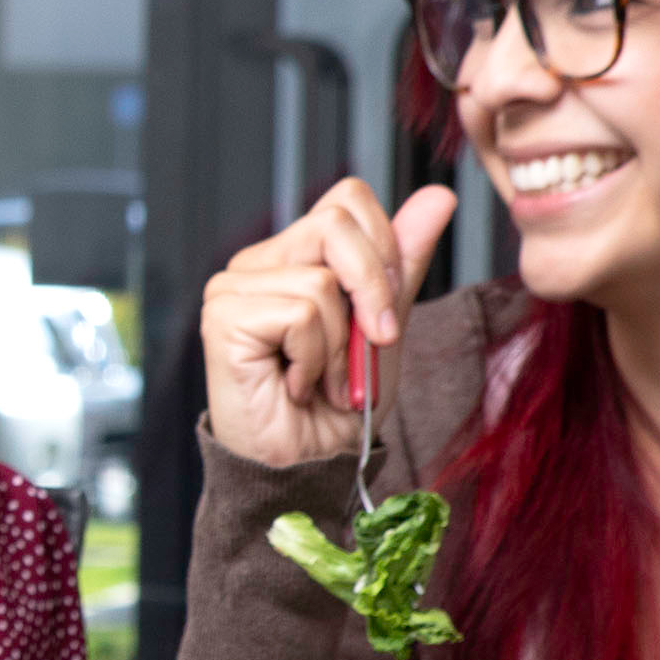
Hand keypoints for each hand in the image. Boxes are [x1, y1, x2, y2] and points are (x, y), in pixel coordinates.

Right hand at [201, 178, 457, 470]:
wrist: (312, 462)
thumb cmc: (340, 402)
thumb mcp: (385, 324)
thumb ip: (401, 261)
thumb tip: (436, 197)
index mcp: (292, 255)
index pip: (345, 201)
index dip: (383, 247)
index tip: (388, 309)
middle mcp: (256, 263)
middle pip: (335, 223)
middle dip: (374, 289)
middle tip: (373, 342)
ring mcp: (232, 287)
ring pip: (321, 280)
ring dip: (342, 344)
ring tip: (323, 378)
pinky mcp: (223, 317)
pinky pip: (301, 315)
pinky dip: (315, 359)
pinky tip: (295, 384)